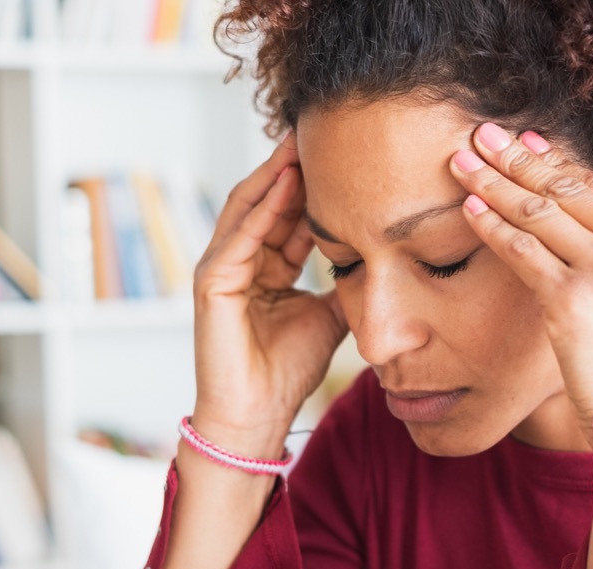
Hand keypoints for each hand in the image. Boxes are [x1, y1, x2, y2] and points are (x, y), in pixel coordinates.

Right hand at [191, 133, 348, 454]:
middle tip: (321, 130)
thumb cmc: (288, 370)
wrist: (258, 414)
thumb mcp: (330, 314)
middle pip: (267, 201)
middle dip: (292, 166)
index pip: (289, 215)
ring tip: (301, 142)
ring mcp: (221, 269)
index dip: (315, 186)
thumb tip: (380, 257)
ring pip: (249, 208)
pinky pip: (240, 236)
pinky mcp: (212, 283)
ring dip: (275, 174)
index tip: (345, 157)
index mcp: (266, 268)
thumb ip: (345, 283)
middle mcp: (240, 261)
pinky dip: (262, 208)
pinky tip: (285, 181)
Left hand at [448, 123, 592, 446]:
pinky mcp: (572, 298)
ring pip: (538, 211)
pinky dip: (490, 226)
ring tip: (462, 161)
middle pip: (567, 187)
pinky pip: (520, 249)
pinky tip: (468, 209)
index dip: (556, 160)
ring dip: (494, 181)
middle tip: (482, 134)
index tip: (525, 142)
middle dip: (517, 157)